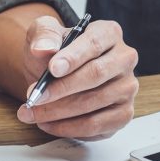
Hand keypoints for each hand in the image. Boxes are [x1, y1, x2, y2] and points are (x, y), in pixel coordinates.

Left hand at [16, 17, 138, 139]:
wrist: (58, 76)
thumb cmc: (55, 54)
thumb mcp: (44, 34)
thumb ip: (43, 36)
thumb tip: (43, 49)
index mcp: (109, 33)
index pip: (94, 44)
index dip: (73, 58)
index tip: (52, 70)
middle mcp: (125, 59)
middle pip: (96, 74)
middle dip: (61, 89)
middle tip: (34, 97)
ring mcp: (127, 87)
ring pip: (94, 102)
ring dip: (58, 111)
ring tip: (32, 113)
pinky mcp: (124, 113)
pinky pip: (97, 125)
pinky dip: (69, 128)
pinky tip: (48, 124)